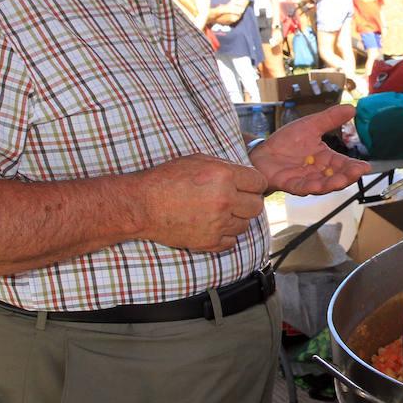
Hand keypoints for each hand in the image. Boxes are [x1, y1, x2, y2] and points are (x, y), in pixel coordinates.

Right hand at [135, 155, 267, 251]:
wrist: (143, 205)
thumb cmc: (166, 179)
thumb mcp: (197, 160)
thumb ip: (225, 167)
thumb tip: (245, 175)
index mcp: (224, 176)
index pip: (259, 182)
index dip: (254, 183)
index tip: (247, 186)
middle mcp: (225, 200)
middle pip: (257, 206)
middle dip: (248, 202)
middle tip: (234, 199)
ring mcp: (218, 223)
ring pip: (245, 225)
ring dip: (236, 219)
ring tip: (218, 212)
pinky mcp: (209, 242)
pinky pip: (231, 241)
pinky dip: (225, 235)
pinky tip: (213, 225)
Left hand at [250, 103, 370, 194]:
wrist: (262, 151)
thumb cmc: (287, 141)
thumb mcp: (311, 125)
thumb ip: (330, 119)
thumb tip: (353, 108)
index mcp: (326, 159)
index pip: (344, 164)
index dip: (355, 167)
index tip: (366, 167)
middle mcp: (319, 172)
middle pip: (337, 177)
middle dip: (347, 176)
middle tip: (357, 173)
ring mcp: (305, 180)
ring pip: (322, 185)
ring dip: (332, 184)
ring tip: (342, 181)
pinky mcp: (290, 184)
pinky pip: (302, 188)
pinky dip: (310, 187)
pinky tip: (318, 185)